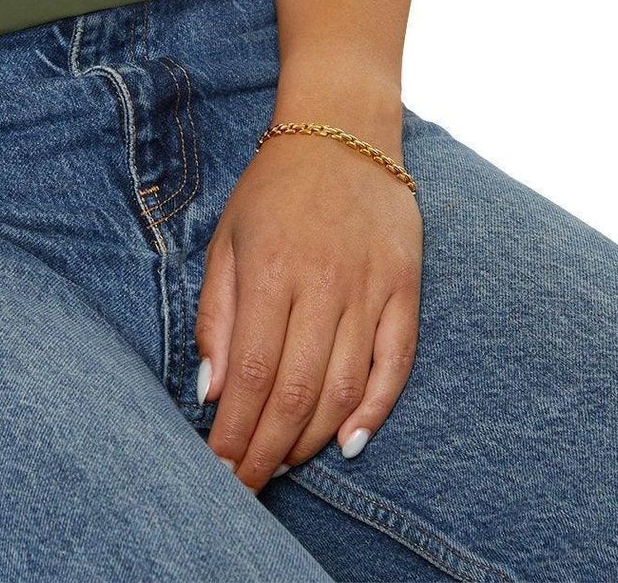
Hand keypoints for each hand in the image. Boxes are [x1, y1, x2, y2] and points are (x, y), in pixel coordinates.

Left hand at [195, 127, 422, 488]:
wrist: (342, 131)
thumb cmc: (273, 189)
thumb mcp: (227, 239)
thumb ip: (217, 315)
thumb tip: (211, 390)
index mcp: (270, 270)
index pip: (252, 373)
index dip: (236, 430)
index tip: (219, 468)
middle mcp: (323, 284)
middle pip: (296, 391)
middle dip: (268, 449)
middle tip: (248, 485)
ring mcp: (369, 288)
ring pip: (344, 388)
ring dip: (312, 438)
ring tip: (284, 464)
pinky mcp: (405, 289)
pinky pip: (395, 364)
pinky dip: (374, 410)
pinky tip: (349, 442)